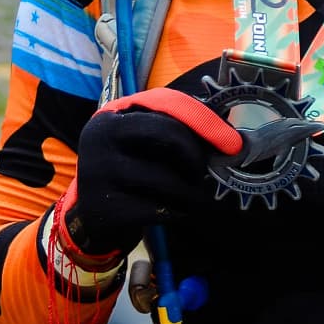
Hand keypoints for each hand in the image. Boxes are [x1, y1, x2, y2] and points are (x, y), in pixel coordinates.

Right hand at [62, 88, 241, 257]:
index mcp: (112, 115)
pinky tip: (176, 214)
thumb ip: (171, 132)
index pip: (167, 103)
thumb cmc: (129, 176)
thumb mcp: (140, 146)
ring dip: (191, 193)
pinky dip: (177, 213)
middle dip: (197, 157)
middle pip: (168, 134)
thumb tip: (227, 137)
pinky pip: (159, 209)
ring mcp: (98, 173)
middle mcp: (99, 137)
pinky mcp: (106, 208)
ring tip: (192, 198)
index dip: (205, 121)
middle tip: (203, 175)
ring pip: (167, 179)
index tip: (233, 144)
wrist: (91, 221)